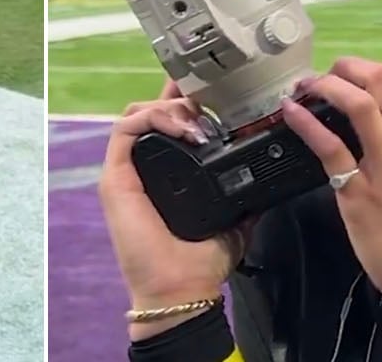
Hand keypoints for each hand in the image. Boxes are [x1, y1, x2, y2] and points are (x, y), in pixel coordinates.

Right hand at [101, 80, 252, 339]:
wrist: (180, 288)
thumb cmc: (200, 262)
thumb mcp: (234, 220)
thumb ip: (246, 198)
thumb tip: (268, 179)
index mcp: (166, 174)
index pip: (167, 123)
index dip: (185, 102)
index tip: (212, 92)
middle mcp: (143, 167)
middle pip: (150, 111)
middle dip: (178, 96)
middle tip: (206, 98)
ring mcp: (125, 170)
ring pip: (136, 113)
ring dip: (168, 106)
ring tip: (196, 119)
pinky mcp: (114, 176)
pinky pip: (124, 129)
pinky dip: (153, 118)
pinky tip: (182, 127)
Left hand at [280, 57, 381, 308]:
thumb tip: (376, 120)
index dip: (359, 69)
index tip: (339, 74)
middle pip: (376, 82)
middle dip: (342, 67)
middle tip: (319, 76)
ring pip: (356, 105)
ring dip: (324, 87)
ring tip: (303, 87)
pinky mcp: (358, 192)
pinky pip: (329, 147)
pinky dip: (306, 124)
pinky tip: (290, 114)